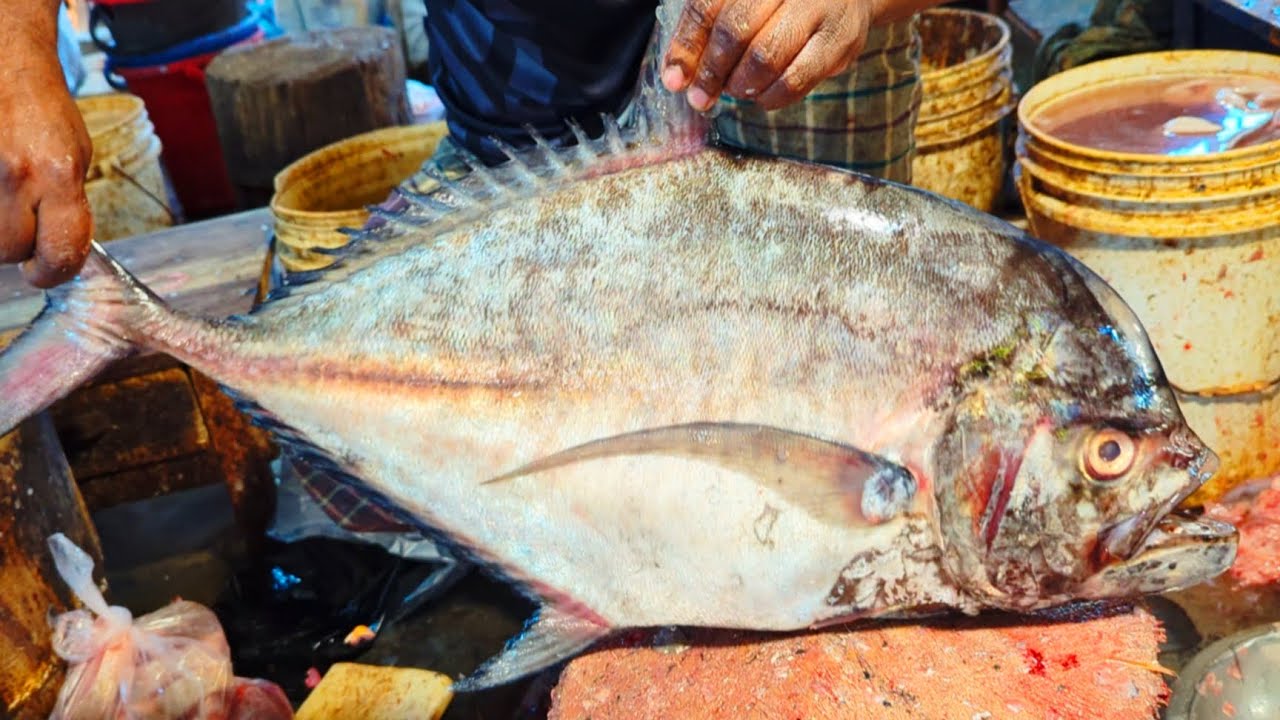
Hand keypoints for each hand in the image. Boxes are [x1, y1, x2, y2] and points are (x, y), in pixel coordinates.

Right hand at [0, 55, 92, 287]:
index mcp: (58, 174)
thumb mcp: (76, 158)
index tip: (45, 270)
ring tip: (4, 196)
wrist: (5, 65)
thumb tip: (60, 249)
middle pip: (7, 250)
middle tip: (21, 219)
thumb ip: (69, 205)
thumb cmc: (42, 112)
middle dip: (16, 244)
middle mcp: (15, 174)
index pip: (60, 251)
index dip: (54, 271)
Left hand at [661, 0, 872, 111]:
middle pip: (736, 30)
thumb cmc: (781, 3)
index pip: (707, 6)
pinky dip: (771, 97)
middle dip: (712, 72)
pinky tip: (763, 96)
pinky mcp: (839, 40)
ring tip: (736, 89)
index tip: (674, 80)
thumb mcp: (742, 2)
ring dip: (742, 85)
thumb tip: (676, 75)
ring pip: (765, 57)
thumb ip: (707, 28)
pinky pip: (795, 79)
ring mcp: (817, 7)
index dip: (686, 46)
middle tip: (701, 97)